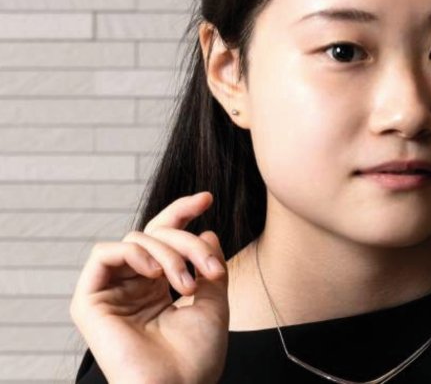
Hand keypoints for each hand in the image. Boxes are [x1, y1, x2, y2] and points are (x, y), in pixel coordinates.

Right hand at [70, 191, 228, 383]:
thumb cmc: (197, 357)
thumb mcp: (214, 301)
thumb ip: (208, 263)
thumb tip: (206, 231)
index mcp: (158, 286)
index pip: (165, 237)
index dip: (183, 212)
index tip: (207, 198)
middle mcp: (134, 285)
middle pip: (155, 233)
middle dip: (186, 241)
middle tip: (211, 268)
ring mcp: (113, 291)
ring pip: (136, 239)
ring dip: (167, 252)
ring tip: (186, 284)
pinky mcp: (89, 301)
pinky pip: (104, 254)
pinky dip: (134, 253)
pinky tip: (154, 274)